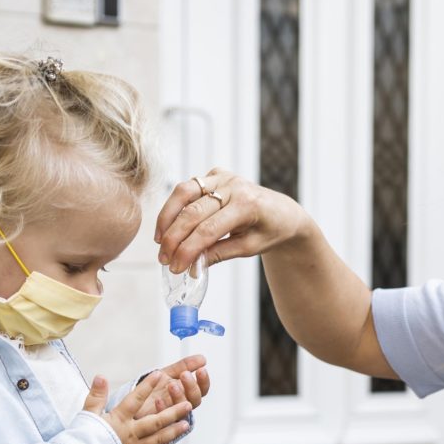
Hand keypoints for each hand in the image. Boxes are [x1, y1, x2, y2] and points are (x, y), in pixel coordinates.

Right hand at [83, 373, 191, 443]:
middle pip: (155, 422)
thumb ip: (96, 396)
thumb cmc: (81, 439)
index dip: (147, 386)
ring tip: (186, 424)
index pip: (135, 399)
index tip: (160, 374)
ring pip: (157, 440)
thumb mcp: (87, 414)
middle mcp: (128, 434)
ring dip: (172, 432)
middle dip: (173, 412)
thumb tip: (101, 377)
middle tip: (188, 404)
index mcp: (118, 420)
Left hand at [133, 355, 210, 417]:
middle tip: (184, 375)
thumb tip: (203, 358)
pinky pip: (165, 420)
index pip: (202, 389)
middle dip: (192, 387)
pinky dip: (162, 408)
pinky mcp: (160, 422)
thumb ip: (184, 366)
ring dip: (179, 397)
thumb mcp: (168, 373)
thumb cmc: (153, 387)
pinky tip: (158, 400)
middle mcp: (182, 405)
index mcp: (187, 393)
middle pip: (195, 400)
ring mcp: (172, 415)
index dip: (203, 381)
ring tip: (171, 385)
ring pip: (183, 411)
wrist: (134, 399)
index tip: (201, 370)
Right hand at [155, 168, 311, 273]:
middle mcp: (233, 186)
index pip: (209, 230)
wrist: (283, 211)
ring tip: (160, 242)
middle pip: (193, 212)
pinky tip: (168, 226)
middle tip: (164, 259)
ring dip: (167, 218)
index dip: (188, 250)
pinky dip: (174, 206)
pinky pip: (188, 188)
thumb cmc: (270, 231)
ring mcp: (223, 177)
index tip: (175, 267)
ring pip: (184, 192)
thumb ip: (220, 254)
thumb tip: (192, 265)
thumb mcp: (250, 248)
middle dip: (174, 238)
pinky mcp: (215, 175)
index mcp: (247, 205)